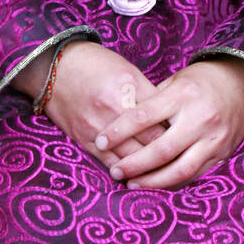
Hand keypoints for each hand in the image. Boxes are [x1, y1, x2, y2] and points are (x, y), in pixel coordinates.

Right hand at [13, 41, 169, 174]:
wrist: (55, 67)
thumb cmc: (95, 65)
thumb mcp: (128, 70)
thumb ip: (148, 95)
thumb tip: (170, 119)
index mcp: (128, 88)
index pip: (161, 120)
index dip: (177, 133)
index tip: (187, 139)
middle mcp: (112, 109)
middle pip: (149, 142)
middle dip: (168, 154)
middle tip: (183, 161)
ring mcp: (96, 127)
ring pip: (130, 158)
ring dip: (148, 170)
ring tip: (165, 175)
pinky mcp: (83, 139)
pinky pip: (108, 163)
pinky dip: (125, 172)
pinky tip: (137, 178)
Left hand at [92, 58, 243, 189]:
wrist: (243, 85)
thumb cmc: (201, 81)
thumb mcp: (176, 80)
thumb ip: (153, 102)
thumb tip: (121, 122)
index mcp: (183, 95)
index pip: (144, 116)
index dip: (119, 131)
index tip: (100, 140)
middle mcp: (200, 118)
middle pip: (161, 150)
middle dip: (134, 164)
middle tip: (115, 171)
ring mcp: (213, 139)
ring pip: (179, 169)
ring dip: (153, 181)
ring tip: (131, 184)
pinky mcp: (222, 153)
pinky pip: (194, 174)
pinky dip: (173, 182)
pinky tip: (156, 184)